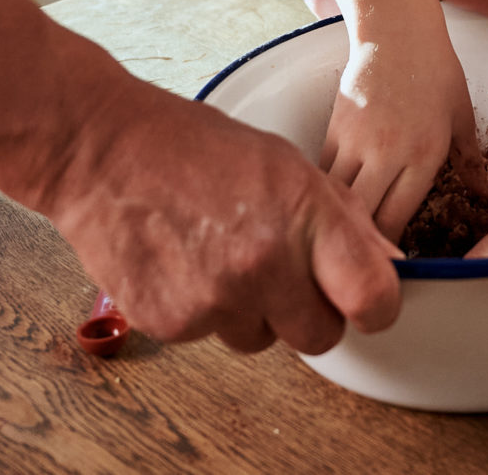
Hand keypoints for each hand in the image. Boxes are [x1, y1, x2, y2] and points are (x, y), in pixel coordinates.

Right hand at [0, 0, 401, 357]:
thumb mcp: (285, 163)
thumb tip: (386, 265)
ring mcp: (214, 298)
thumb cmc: (195, 147)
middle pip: (319, 336)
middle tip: (284, 275)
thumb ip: (339, 219)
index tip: (366, 302)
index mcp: (303, 214)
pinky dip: (203, 310)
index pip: (372, 298)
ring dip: (252, 312)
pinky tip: (183, 262)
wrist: (101, 149)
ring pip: (261, 339)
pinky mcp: (171, 323)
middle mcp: (263, 263)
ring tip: (220, 255)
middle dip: (310, 313)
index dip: (375, 306)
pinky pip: (210, 336)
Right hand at [322, 13, 483, 240]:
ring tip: (341, 240)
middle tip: (363, 262)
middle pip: (362, 219)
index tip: (389, 268)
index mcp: (423, 156)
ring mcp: (356, 142)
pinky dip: (324, 193)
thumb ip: (470, 163)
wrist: (396, 28)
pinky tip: (327, 204)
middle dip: (361, 247)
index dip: (389, 252)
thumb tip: (485, 196)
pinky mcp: (333, 129)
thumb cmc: (435, 69)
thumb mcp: (462, 117)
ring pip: (336, 200)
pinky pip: (323, 173)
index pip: (397, 222)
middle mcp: (387, 154)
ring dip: (339, 222)